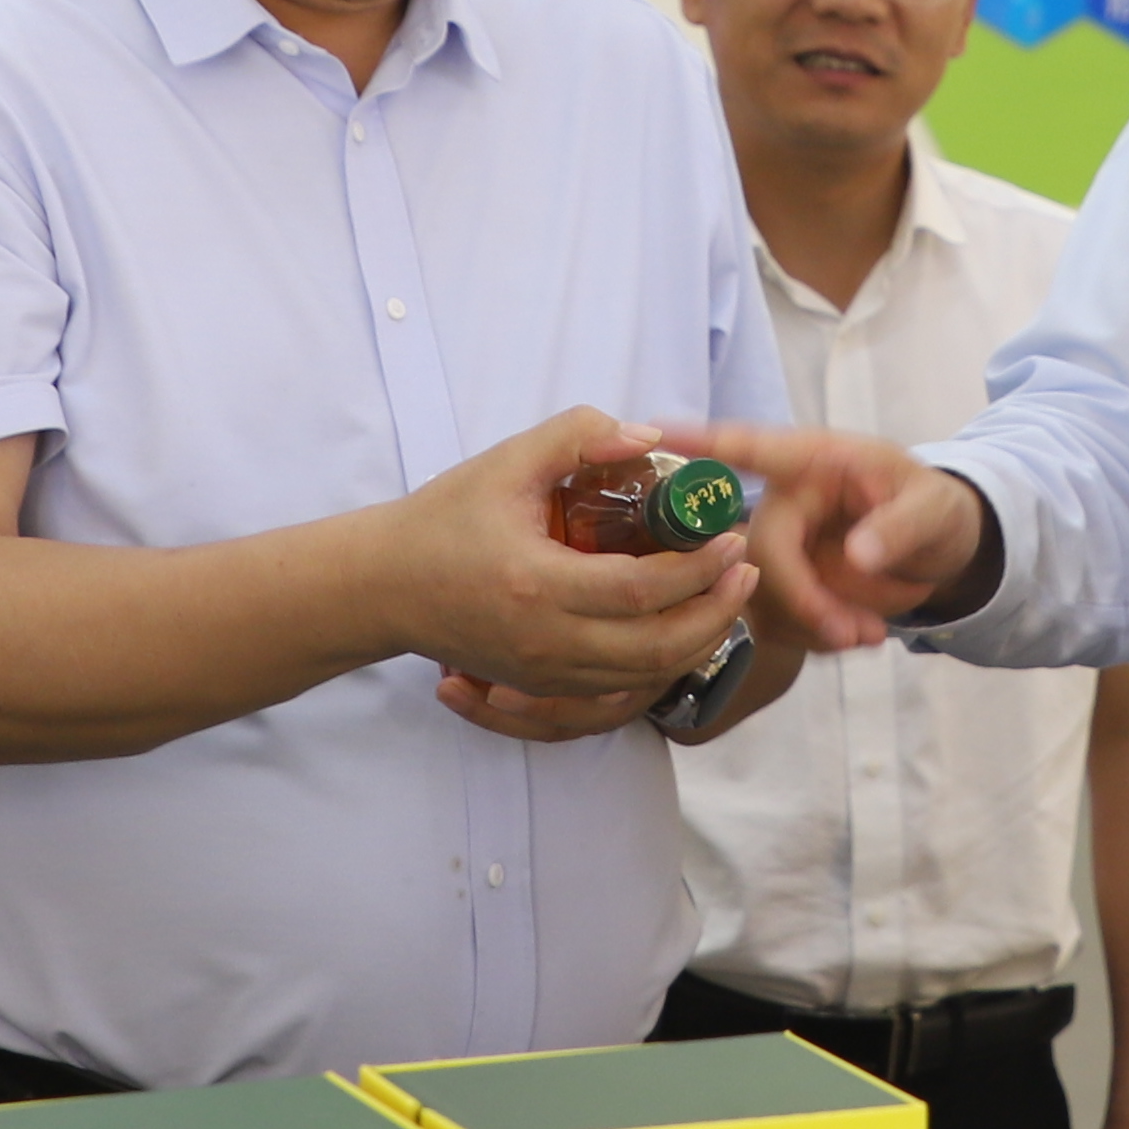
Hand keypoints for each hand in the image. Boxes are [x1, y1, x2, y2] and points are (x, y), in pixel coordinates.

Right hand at [385, 408, 754, 719]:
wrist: (383, 586)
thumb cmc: (443, 519)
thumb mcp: (506, 461)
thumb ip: (577, 435)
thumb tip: (646, 435)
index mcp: (539, 585)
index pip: (644, 590)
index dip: (699, 568)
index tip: (730, 536)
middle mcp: (546, 642)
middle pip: (658, 648)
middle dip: (715, 612)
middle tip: (744, 572)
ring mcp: (543, 674)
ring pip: (644, 679)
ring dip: (696, 642)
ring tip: (725, 598)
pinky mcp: (540, 688)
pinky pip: (618, 694)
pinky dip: (660, 666)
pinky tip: (680, 631)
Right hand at [667, 423, 986, 649]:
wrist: (942, 552)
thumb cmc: (936, 510)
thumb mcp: (935, 511)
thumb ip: (900, 528)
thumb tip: (856, 555)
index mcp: (816, 461)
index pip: (751, 446)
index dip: (701, 439)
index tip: (654, 429)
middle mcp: (788, 499)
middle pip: (761, 549)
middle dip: (802, 599)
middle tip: (853, 634)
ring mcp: (784, 545)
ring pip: (765, 593)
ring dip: (814, 626)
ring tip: (869, 635)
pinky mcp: (788, 585)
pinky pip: (782, 620)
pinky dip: (818, 637)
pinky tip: (859, 633)